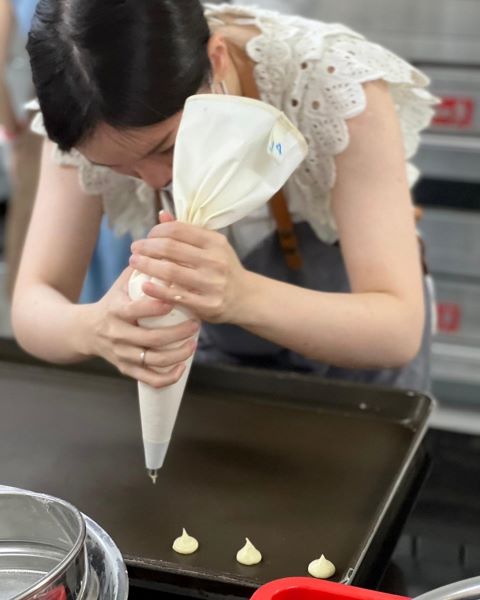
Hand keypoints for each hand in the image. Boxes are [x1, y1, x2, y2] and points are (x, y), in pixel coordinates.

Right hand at [90, 267, 199, 387]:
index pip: (135, 311)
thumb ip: (143, 267)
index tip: (173, 301)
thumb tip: (166, 245)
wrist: (86, 331)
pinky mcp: (125, 368)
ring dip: (176, 355)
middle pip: (150, 339)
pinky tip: (181, 368)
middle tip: (196, 325)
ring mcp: (121, 354)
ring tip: (193, 344)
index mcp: (115, 311)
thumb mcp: (121, 284)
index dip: (155, 307)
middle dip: (176, 334)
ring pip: (152, 360)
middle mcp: (117, 335)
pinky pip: (148, 378)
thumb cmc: (113, 302)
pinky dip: (166, 377)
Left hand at [129, 212, 251, 323]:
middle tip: (134, 248)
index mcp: (215, 242)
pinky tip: (144, 285)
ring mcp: (211, 284)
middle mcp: (215, 261)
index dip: (156, 231)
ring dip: (146, 265)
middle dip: (147, 247)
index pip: (177, 230)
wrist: (246, 298)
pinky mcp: (207, 304)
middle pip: (170, 248)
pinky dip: (156, 289)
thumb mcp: (213, 247)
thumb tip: (162, 215)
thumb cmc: (225, 269)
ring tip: (134, 262)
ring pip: (170, 271)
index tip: (147, 236)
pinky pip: (175, 295)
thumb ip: (188, 232)